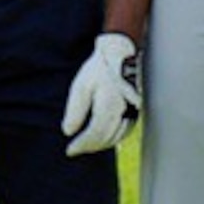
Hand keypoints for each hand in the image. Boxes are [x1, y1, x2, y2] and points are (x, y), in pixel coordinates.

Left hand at [61, 32, 140, 156]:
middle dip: (90, 146)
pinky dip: (113, 137)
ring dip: (101, 144)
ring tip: (87, 145)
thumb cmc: (99, 68)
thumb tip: (68, 132)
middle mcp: (123, 111)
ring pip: (117, 136)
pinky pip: (125, 130)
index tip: (69, 150)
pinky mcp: (135, 108)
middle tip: (75, 149)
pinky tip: (103, 138)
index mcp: (109, 106)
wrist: (120, 53)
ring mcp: (132, 110)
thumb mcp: (81, 86)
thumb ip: (75, 111)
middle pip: (106, 138)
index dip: (82, 145)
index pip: (94, 134)